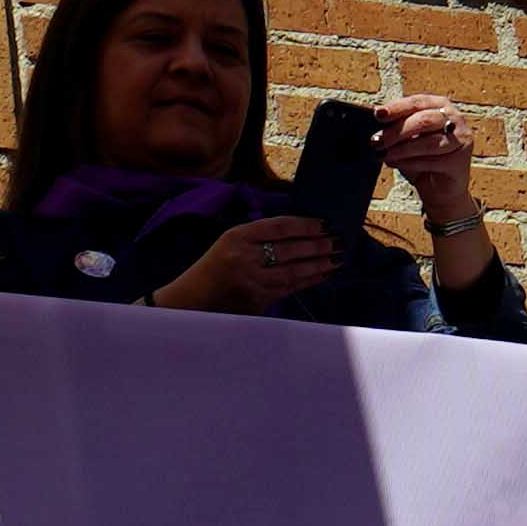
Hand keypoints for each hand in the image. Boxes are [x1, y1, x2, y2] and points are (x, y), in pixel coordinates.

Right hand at [154, 215, 339, 316]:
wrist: (190, 302)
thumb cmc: (212, 269)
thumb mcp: (229, 243)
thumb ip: (259, 237)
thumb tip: (301, 233)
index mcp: (236, 237)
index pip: (279, 227)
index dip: (305, 225)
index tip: (324, 224)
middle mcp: (243, 258)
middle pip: (290, 249)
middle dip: (318, 245)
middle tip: (337, 241)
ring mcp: (251, 282)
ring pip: (294, 271)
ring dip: (319, 264)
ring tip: (336, 258)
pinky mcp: (257, 302)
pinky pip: (290, 288)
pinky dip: (309, 280)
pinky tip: (321, 274)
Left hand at [371, 91, 477, 233]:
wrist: (438, 189)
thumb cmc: (421, 158)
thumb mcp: (404, 138)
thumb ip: (394, 125)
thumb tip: (372, 115)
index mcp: (440, 106)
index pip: (417, 102)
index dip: (396, 107)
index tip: (378, 114)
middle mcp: (455, 119)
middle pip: (423, 120)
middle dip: (396, 131)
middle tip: (376, 140)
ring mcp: (461, 140)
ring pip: (427, 142)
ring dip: (401, 149)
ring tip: (384, 155)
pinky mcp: (460, 161)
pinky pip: (431, 161)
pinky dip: (408, 163)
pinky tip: (394, 163)